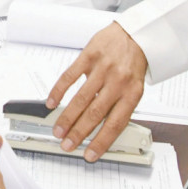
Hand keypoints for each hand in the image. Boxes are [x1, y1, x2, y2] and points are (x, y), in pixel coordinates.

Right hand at [45, 22, 146, 161]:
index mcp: (132, 94)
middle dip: (79, 133)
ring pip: (81, 98)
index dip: (101, 142)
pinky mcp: (89, 56)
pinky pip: (70, 76)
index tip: (89, 155)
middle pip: (95, 113)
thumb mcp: (135, 87)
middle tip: (67, 145)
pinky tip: (51, 102)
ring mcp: (102, 68)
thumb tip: (101, 130)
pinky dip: (59, 90)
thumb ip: (119, 106)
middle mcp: (117, 82)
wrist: (134, 33)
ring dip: (68, 117)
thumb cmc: (133, 63)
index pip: (115, 124)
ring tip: (58, 130)